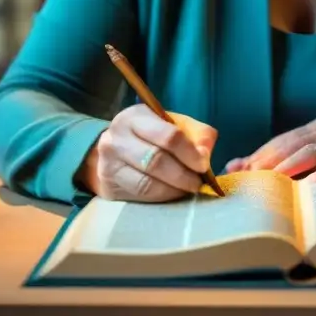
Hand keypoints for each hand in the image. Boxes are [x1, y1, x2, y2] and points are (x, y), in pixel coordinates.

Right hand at [79, 105, 216, 202]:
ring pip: (147, 183)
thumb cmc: (150, 135)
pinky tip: (172, 194)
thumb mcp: (173, 124)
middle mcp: (117, 139)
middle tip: (198, 182)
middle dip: (183, 175)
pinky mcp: (108, 188)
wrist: (114, 151)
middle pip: (156, 161)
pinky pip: (140, 197)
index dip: (189, 153)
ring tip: (187, 189)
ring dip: (174, 190)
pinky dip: (162, 197)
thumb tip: (206, 154)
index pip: (168, 136)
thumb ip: (196, 133)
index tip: (204, 164)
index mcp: (135, 117)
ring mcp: (109, 165)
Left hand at [224, 118, 315, 181]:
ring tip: (278, 177)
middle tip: (252, 175)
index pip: (280, 141)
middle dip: (271, 159)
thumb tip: (239, 165)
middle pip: (292, 144)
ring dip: (294, 164)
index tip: (241, 168)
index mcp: (311, 130)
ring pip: (313, 150)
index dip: (261, 154)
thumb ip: (285, 157)